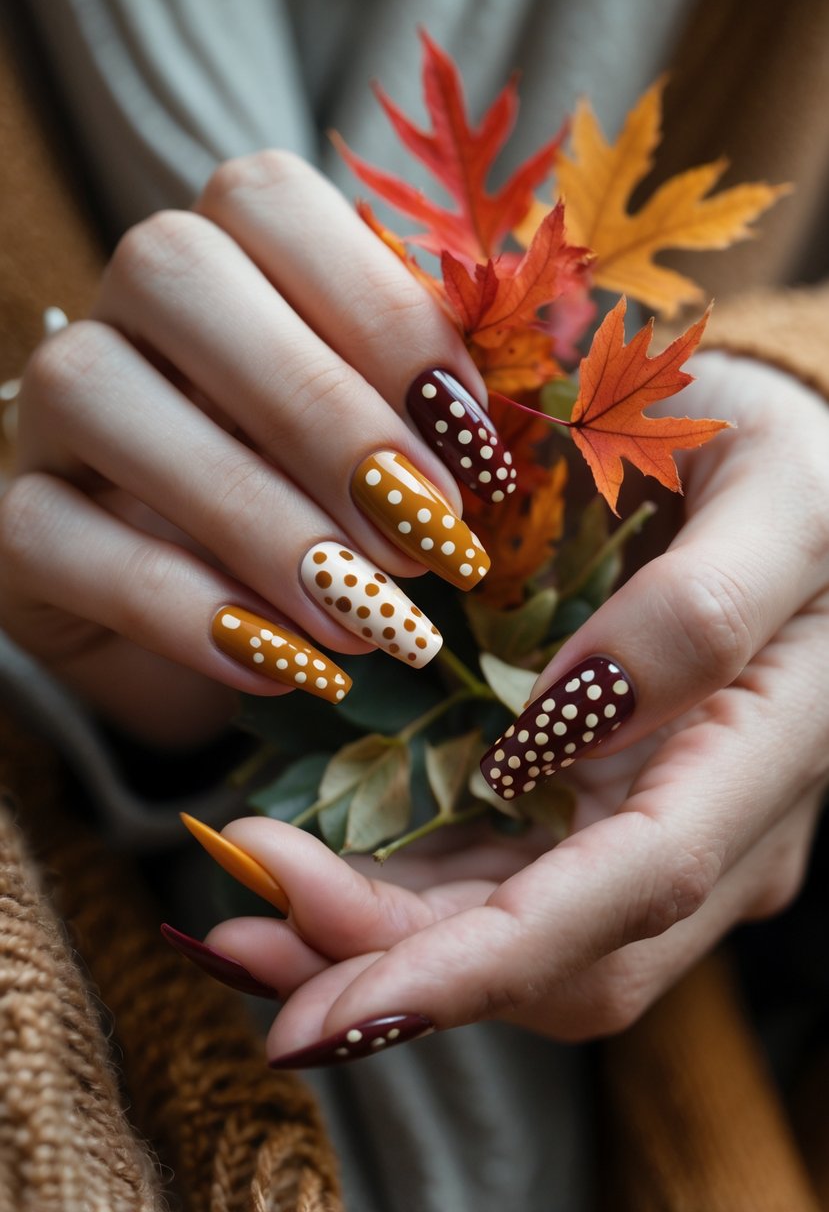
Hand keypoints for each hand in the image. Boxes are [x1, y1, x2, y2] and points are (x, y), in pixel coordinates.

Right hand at [0, 151, 504, 744]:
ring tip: (366, 617)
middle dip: (320, 412)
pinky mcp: (11, 523)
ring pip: (99, 396)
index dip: (382, 313)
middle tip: (428, 537)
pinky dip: (180, 608)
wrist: (220, 624)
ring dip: (253, 516)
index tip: (475, 446)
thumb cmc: (332, 514)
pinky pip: (54, 537)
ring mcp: (51, 409)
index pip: (272, 203)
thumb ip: (435, 410)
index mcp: (231, 252)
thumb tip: (500, 434)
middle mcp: (125, 307)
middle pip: (176, 275)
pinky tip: (283, 665)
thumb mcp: (395, 450)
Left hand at [194, 352, 828, 1062]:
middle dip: (396, 968)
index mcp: (773, 749)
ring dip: (376, 948)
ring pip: (517, 944)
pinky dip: (396, 901)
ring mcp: (654, 825)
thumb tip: (561, 729)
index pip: (636, 888)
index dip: (489, 957)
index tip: (338, 993)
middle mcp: (723, 826)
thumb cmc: (787, 461)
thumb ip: (697, 613)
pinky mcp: (599, 811)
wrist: (788, 478)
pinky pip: (497, 886)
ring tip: (243, 925)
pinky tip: (306, 879)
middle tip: (241, 941)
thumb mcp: (774, 496)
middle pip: (562, 955)